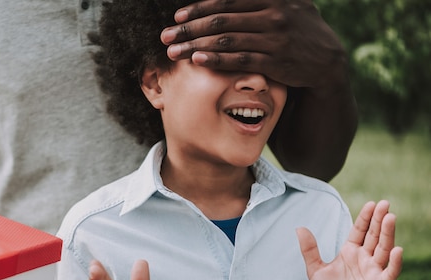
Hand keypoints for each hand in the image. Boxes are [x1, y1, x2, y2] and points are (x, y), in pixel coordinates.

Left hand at [161, 0, 347, 89]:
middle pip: (221, 20)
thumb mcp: (286, 5)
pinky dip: (216, 59)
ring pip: (226, 40)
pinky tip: (197, 60)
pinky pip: (239, 59)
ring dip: (195, 46)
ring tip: (174, 52)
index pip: (226, 0)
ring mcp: (275, 37)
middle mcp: (274, 13)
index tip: (177, 17)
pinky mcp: (275, 60)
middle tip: (166, 37)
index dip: (199, 9)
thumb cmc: (297, 31)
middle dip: (189, 29)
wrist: (326, 61)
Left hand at [297, 201, 402, 279]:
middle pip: (374, 235)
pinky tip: (397, 250)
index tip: (371, 203)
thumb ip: (309, 250)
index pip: (360, 230)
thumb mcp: (315, 270)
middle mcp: (365, 258)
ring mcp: (374, 271)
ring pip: (384, 249)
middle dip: (379, 220)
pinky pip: (390, 272)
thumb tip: (299, 228)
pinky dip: (395, 261)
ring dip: (388, 234)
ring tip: (390, 218)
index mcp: (350, 252)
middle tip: (385, 203)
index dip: (365, 218)